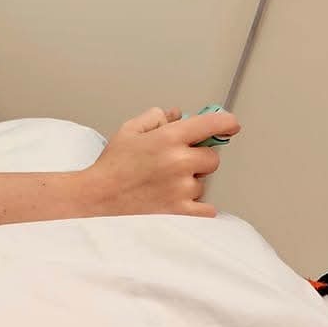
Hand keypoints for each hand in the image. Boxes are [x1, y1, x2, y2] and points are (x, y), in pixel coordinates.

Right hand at [76, 106, 239, 218]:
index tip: (231, 125)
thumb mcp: (129, 130)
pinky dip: (197, 205)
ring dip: (192, 182)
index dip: (225, 122)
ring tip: (165, 184)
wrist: (97, 199)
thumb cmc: (111, 166)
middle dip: (199, 157)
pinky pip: (206, 208)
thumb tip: (178, 115)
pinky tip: (177, 200)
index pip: (211, 125)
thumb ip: (156, 118)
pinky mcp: (181, 211)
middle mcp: (179, 162)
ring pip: (204, 183)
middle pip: (213, 157)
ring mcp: (181, 188)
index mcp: (168, 138)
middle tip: (179, 161)